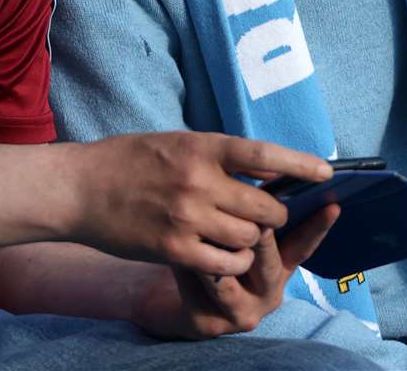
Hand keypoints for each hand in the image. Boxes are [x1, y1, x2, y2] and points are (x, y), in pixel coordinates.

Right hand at [63, 132, 331, 276]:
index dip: (300, 165)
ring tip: (237, 237)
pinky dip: (231, 264)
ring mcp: (187, 217)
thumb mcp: (176, 142)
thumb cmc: (129, 161)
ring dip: (250, 244)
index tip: (326, 173)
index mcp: (201, 147)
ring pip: (248, 240)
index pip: (264, 155)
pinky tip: (222, 258)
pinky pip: (224, 264)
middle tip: (267, 219)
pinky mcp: (173, 248)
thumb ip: (219, 156)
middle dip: (275, 219)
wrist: (80, 188)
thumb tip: (268, 170)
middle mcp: (198, 181)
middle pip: (266, 210)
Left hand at [133, 203, 341, 339]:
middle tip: (245, 208)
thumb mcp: (231, 230)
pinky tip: (178, 247)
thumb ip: (252, 211)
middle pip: (269, 255)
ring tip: (203, 224)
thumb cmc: (205, 249)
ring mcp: (242, 312)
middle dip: (257, 228)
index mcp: (279, 266)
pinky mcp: (211, 323)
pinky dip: (192, 261)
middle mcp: (268, 292)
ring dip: (217, 242)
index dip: (318, 226)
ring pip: (234, 270)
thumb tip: (269, 172)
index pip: (303, 244)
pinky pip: (204, 286)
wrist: (166, 299)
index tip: (333, 205)